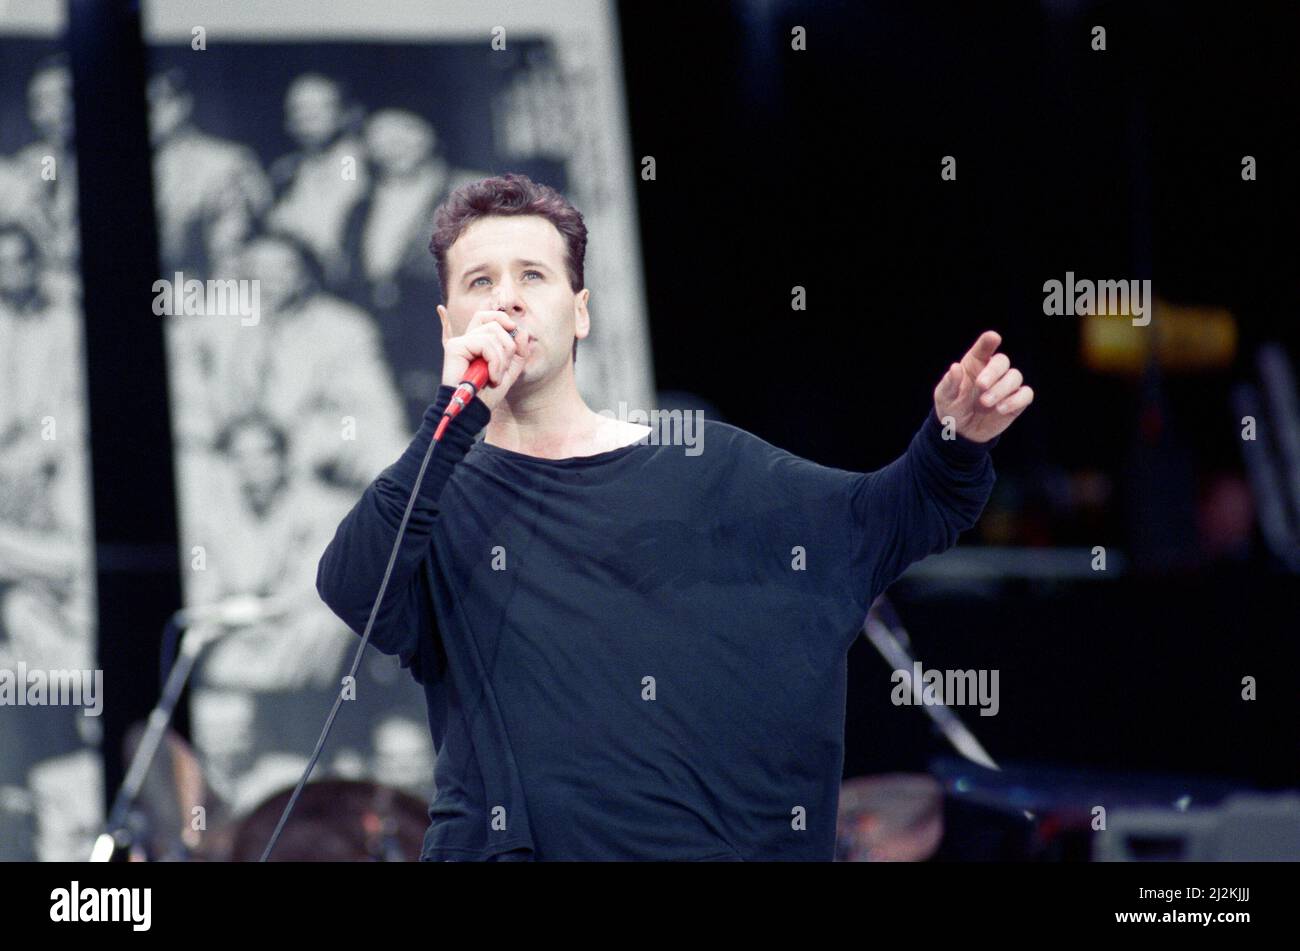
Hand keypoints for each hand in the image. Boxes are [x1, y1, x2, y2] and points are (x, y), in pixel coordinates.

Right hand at [440, 294, 532, 410]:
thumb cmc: (488, 393)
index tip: (514, 329)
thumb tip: (522, 331)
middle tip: (503, 369)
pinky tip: (491, 377)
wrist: (474, 410)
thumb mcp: (510, 370)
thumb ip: (519, 351)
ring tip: (496, 377)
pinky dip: (494, 362)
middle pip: (495, 324)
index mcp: (478, 342)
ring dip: (502, 359)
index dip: (502, 318)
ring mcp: (460, 342)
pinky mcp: (455, 347)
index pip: (488, 316)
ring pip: (493, 334)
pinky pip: (485, 344)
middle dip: (508, 347)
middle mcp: (467, 339)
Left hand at [933, 330, 1033, 442]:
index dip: (989, 341)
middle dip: (993, 372)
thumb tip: (955, 367)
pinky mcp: (1017, 401)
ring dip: (1001, 389)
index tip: (993, 338)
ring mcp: (1006, 385)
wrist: (961, 432)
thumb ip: (950, 383)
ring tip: (985, 403)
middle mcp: (992, 371)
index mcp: (974, 363)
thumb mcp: (944, 397)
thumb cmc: (952, 407)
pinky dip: (1016, 400)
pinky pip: (1026, 394)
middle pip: (1002, 361)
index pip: (984, 347)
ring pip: (1015, 377)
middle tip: (981, 386)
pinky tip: (1001, 408)